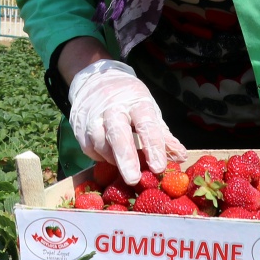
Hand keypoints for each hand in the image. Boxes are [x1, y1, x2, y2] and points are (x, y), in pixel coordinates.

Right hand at [67, 60, 185, 184]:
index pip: (146, 124)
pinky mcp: (78, 125)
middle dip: (126, 158)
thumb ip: (163, 135)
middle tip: (134, 179)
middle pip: (118, 133)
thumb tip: (180, 157)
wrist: (96, 80)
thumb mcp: (148, 110)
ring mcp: (92, 115)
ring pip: (100, 142)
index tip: (158, 167)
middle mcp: (112, 107)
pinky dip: (99, 156)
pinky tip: (109, 157)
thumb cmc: (129, 100)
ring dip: (113, 159)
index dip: (153, 146)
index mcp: (136, 102)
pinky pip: (88, 147)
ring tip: (125, 166)